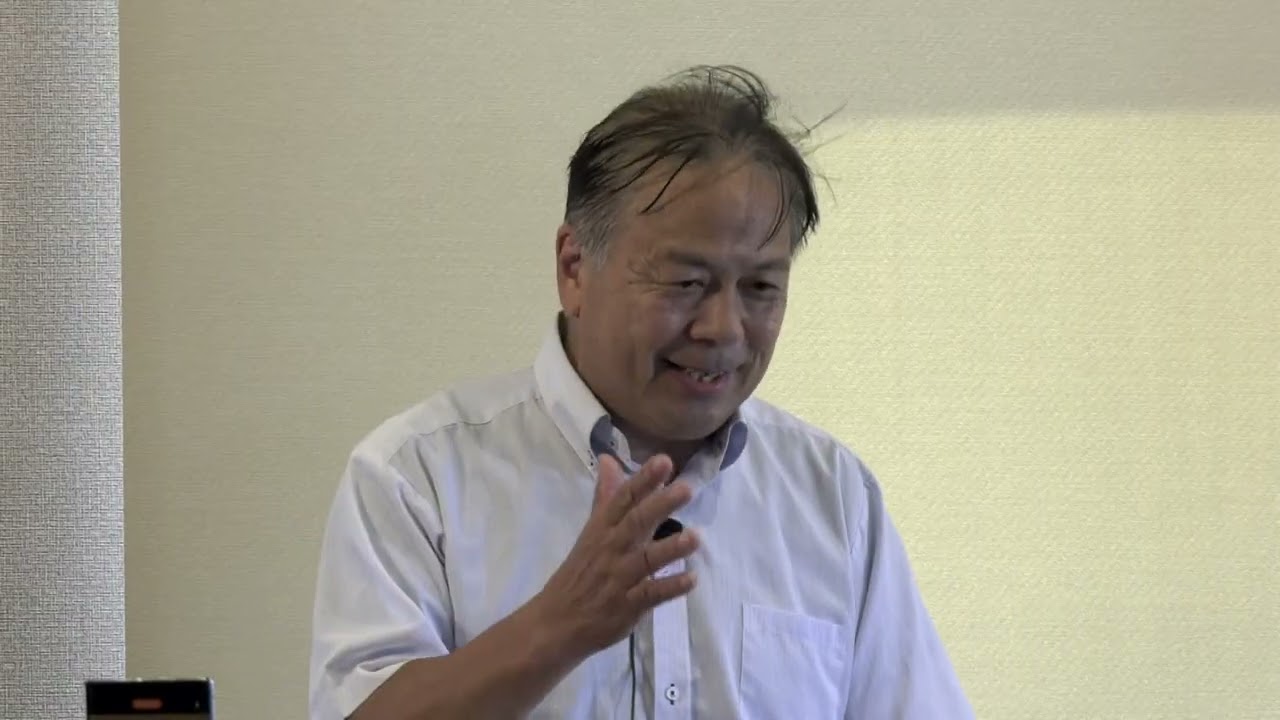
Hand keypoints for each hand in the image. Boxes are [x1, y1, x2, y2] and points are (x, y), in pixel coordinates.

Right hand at [531, 453, 698, 658]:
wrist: (556, 622)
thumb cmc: (579, 573)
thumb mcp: (591, 531)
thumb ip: (606, 497)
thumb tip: (610, 459)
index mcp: (601, 529)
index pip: (622, 499)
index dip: (643, 480)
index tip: (664, 461)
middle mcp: (610, 550)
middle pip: (635, 524)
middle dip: (660, 506)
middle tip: (686, 489)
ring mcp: (618, 579)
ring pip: (645, 560)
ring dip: (670, 549)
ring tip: (695, 537)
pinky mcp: (626, 606)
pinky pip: (650, 595)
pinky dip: (670, 587)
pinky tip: (691, 579)